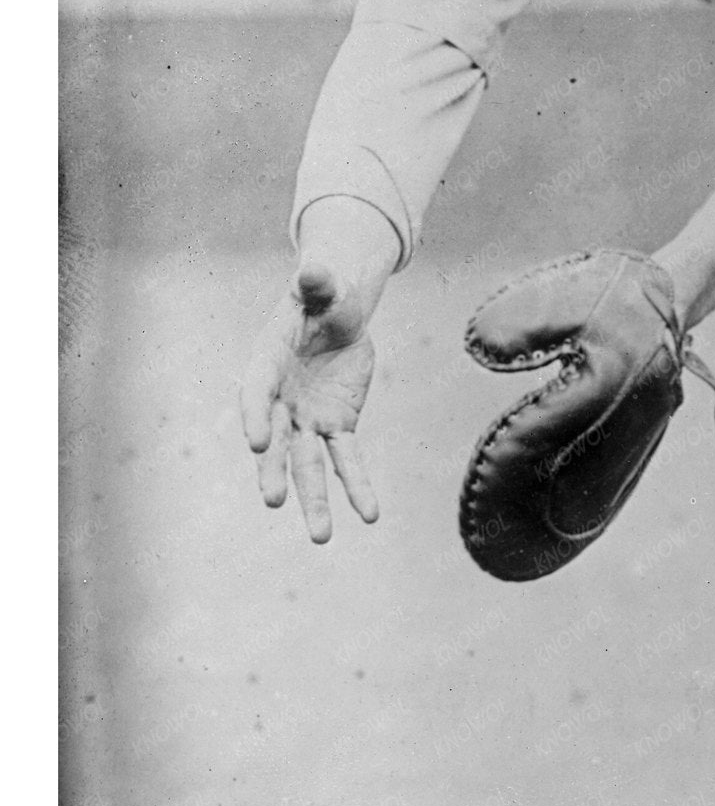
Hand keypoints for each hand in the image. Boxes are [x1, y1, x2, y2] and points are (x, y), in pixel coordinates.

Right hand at [241, 264, 380, 542]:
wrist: (339, 310)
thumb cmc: (323, 293)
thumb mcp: (321, 284)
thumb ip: (316, 282)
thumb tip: (315, 267)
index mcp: (267, 363)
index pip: (256, 393)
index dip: (254, 417)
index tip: (254, 443)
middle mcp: (281, 400)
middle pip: (275, 442)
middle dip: (274, 471)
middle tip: (272, 501)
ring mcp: (307, 418)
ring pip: (309, 465)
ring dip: (315, 500)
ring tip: (321, 538)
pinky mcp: (338, 425)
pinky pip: (348, 459)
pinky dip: (358, 486)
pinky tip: (370, 515)